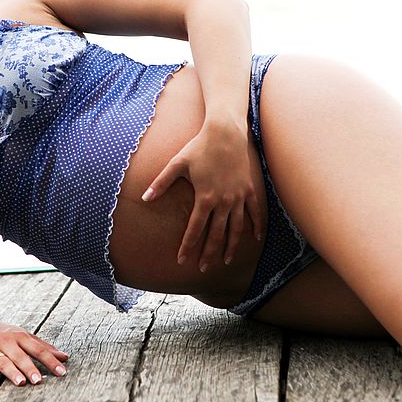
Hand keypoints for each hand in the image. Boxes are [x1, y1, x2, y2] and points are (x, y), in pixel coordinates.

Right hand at [0, 316, 69, 386]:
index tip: (62, 371)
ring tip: (21, 382)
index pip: (39, 349)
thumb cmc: (5, 333)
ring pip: (4, 362)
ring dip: (12, 372)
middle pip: (21, 356)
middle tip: (39, 380)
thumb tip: (64, 357)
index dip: (51, 361)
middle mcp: (8, 343)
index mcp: (21, 337)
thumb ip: (44, 347)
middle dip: (30, 368)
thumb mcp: (24, 336)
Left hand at [142, 118, 263, 270]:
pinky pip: (255, 212)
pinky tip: (256, 238)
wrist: (225, 132)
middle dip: (209, 253)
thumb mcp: (177, 164)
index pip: (195, 229)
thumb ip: (161, 183)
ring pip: (236, 228)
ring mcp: (238, 197)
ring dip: (232, 246)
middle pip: (216, 234)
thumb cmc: (199, 147)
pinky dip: (257, 226)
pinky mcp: (249, 189)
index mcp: (204, 198)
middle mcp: (223, 201)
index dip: (188, 246)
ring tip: (227, 260)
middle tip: (204, 269)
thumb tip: (144, 197)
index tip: (182, 260)